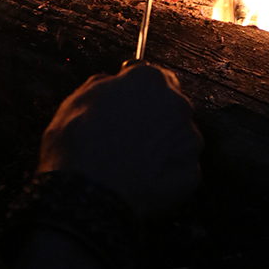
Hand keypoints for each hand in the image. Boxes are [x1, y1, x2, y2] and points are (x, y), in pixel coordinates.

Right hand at [38, 63, 202, 218]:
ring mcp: (188, 139)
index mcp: (149, 80)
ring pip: (179, 136)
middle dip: (153, 116)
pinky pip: (181, 167)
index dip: (135, 87)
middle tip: (128, 133)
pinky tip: (145, 179)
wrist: (89, 195)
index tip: (127, 97)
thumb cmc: (79, 144)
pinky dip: (168, 172)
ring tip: (135, 160)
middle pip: (169, 104)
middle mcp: (176, 104)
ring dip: (163, 144)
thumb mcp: (77, 100)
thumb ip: (102, 85)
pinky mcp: (191, 172)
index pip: (150, 73)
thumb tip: (110, 83)